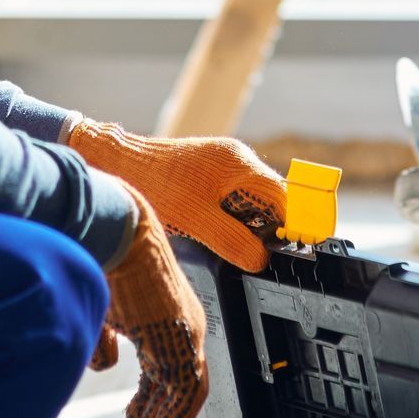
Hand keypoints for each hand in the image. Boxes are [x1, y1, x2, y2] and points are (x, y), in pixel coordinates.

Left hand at [65, 117, 287, 271]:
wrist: (117, 163)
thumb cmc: (155, 188)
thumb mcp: (197, 221)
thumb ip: (233, 241)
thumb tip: (262, 259)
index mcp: (239, 164)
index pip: (284, 195)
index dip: (296, 223)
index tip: (301, 247)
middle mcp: (235, 158)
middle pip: (271, 195)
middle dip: (273, 225)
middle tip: (268, 254)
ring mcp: (221, 162)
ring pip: (252, 197)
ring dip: (253, 222)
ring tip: (244, 247)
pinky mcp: (207, 170)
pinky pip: (234, 195)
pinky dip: (235, 216)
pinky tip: (222, 234)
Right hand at [102, 201, 208, 417]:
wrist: (110, 226)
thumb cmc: (100, 256)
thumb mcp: (100, 309)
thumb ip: (104, 338)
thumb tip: (103, 363)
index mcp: (165, 314)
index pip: (166, 369)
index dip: (150, 401)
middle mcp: (182, 324)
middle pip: (177, 385)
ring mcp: (185, 331)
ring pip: (184, 394)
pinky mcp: (182, 337)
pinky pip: (184, 393)